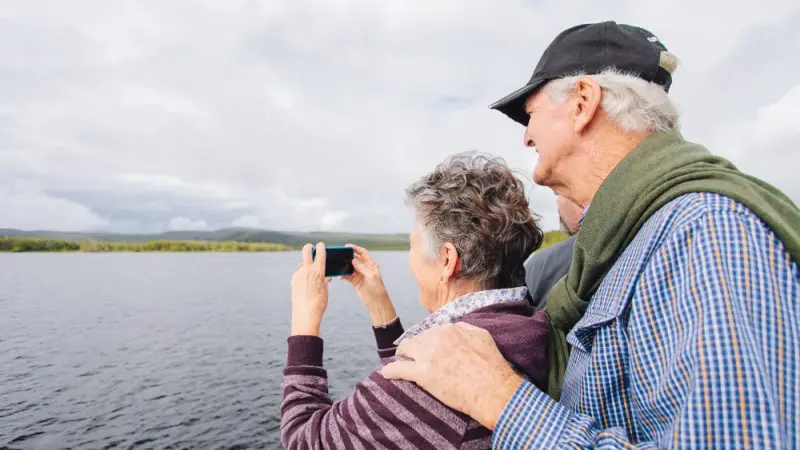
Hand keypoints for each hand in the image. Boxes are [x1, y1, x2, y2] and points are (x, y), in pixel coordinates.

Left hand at [290, 243, 329, 335]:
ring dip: (306, 266)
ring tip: (311, 278)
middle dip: (309, 247)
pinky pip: (299, 274)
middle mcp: (307, 270)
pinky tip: (305, 285)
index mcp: (318, 271)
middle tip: (311, 248)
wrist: (305, 313)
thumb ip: (324, 280)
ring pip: (302, 264)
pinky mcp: (293, 280)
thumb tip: (325, 276)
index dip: (321, 246)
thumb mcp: (325, 289)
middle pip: (306, 250)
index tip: (321, 245)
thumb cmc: (319, 302)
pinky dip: (302, 276)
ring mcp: (298, 274)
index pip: (320, 252)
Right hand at [342, 244, 396, 325]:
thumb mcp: (371, 276)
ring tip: (340, 265)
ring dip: (345, 266)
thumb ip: (362, 267)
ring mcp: (360, 275)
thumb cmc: (377, 288)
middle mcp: (365, 268)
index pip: (363, 253)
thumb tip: (353, 259)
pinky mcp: (355, 281)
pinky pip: (348, 275)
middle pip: (355, 259)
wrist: (376, 301)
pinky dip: (343, 275)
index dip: (356, 248)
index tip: (348, 246)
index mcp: (371, 265)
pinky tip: (340, 275)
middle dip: (348, 256)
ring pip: (350, 267)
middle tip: (341, 255)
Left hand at [381, 322, 522, 429]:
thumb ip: (465, 329)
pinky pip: (398, 369)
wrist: (493, 390)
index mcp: (450, 329)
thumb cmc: (492, 366)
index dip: (430, 342)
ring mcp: (428, 356)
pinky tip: (386, 374)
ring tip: (401, 362)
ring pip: (405, 350)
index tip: (430, 350)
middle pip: (416, 340)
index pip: (432, 332)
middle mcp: (436, 338)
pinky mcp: (422, 374)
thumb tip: (454, 328)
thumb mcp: (482, 337)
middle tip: (415, 358)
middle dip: (415, 348)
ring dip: (402, 356)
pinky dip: (390, 372)